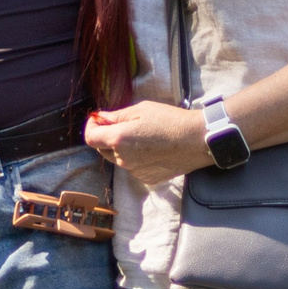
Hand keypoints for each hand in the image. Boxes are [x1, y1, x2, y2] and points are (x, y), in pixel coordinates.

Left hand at [86, 98, 213, 188]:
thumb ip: (117, 116)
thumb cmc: (170, 121)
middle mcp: (123, 159)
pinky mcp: (147, 178)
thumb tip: (101, 118)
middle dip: (107, 137)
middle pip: (103, 149)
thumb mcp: (141, 110)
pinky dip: (137, 158)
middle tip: (122, 124)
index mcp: (119, 139)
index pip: (90, 138)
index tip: (99, 120)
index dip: (91, 127)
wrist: (197, 141)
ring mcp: (135, 171)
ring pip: (120, 159)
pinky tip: (153, 149)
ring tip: (143, 136)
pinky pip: (134, 167)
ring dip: (123, 148)